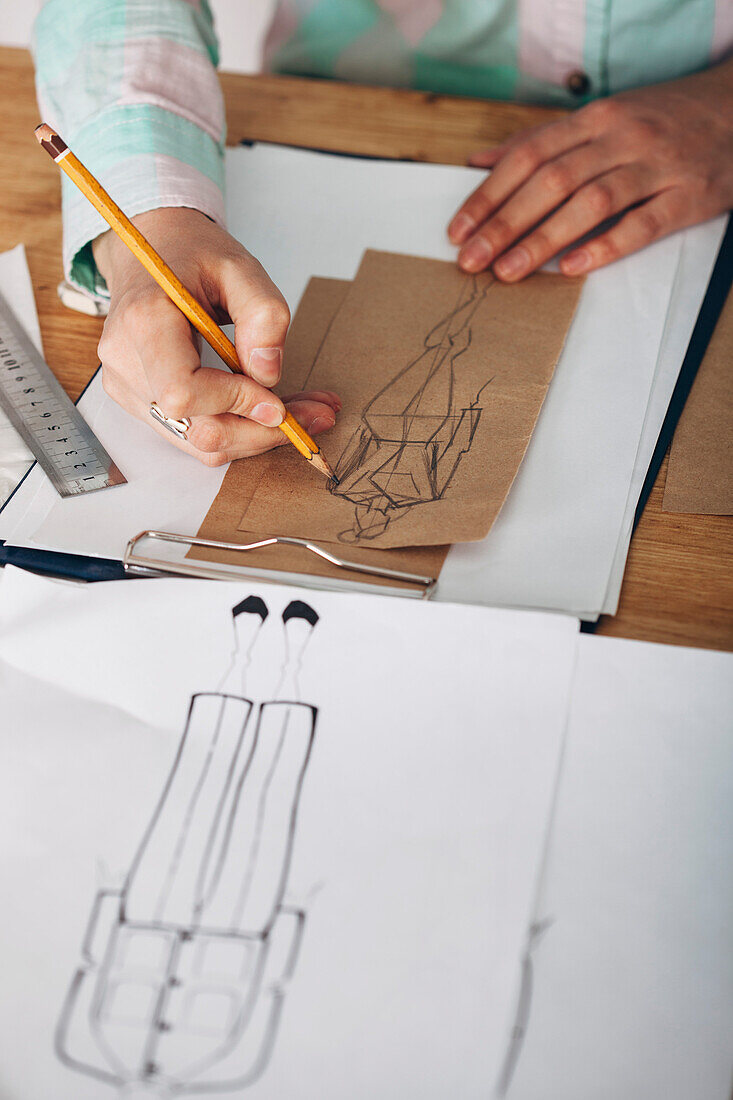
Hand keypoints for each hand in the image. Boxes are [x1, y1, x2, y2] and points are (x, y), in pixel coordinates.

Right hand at [93, 208, 339, 464]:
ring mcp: (128, 387)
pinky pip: (194, 436)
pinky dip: (238, 430)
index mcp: (143, 322)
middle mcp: (126, 362)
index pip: (183, 392)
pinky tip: (269, 410)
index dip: (234, 402)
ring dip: (256, 436)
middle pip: (197, 430)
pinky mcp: (141, 403)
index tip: (279, 402)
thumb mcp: (240, 267)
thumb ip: (263, 314)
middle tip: (316, 415)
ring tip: (303, 412)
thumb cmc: (192, 255)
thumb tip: (267, 374)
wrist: (151, 253)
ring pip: (199, 443)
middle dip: (261, 431)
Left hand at [448, 60, 732, 280]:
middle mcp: (622, 138)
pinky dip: (606, 247)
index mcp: (595, 118)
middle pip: (552, 181)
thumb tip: (480, 162)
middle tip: (471, 261)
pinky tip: (572, 267)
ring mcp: (658, 166)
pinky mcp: (690, 196)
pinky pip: (643, 224)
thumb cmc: (660, 119)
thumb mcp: (600, 117)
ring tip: (507, 272)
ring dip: (543, 239)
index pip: (528, 156)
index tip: (458, 230)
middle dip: (504, 223)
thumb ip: (540, 140)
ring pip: (591, 203)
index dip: (488, 195)